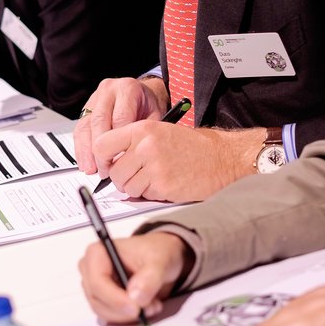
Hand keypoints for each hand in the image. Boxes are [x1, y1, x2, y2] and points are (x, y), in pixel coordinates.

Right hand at [74, 76, 168, 173]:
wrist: (144, 93)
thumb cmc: (149, 106)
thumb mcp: (155, 117)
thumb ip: (142, 134)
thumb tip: (128, 158)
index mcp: (128, 89)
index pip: (119, 118)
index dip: (118, 143)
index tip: (120, 162)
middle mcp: (108, 90)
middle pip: (99, 122)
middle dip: (100, 149)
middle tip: (104, 169)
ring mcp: (95, 98)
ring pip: (85, 126)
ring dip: (86, 151)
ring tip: (91, 169)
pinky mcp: (85, 108)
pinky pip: (79, 129)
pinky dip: (81, 148)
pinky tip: (85, 162)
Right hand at [77, 233, 192, 322]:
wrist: (161, 260)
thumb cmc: (155, 252)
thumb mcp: (159, 260)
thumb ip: (149, 278)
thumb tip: (135, 297)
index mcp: (97, 253)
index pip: (97, 283)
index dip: (115, 299)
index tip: (135, 308)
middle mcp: (91, 270)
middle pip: (97, 300)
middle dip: (123, 309)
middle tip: (148, 309)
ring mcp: (95, 286)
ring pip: (103, 311)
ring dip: (128, 315)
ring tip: (151, 306)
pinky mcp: (103, 300)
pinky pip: (110, 316)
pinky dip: (128, 317)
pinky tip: (145, 308)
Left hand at [91, 122, 261, 201]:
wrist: (222, 158)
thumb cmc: (193, 147)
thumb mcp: (161, 132)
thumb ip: (134, 143)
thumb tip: (109, 162)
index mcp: (142, 129)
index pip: (102, 145)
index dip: (103, 160)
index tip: (108, 165)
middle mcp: (145, 146)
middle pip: (114, 171)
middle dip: (123, 179)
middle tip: (137, 177)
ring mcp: (154, 167)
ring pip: (127, 187)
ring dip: (137, 188)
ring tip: (154, 179)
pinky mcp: (162, 186)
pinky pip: (143, 196)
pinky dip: (150, 194)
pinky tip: (165, 184)